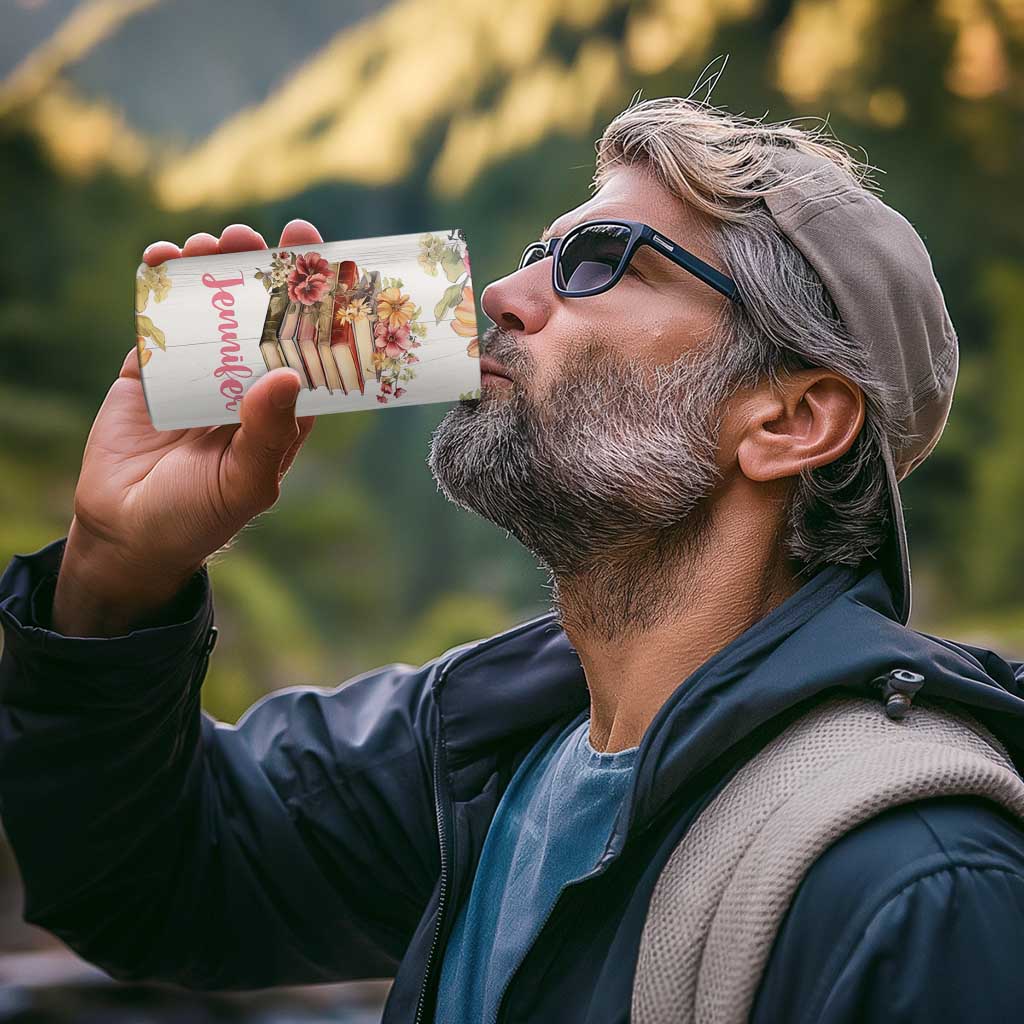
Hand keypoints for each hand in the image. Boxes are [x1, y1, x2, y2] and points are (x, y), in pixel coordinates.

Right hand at [52, 220, 321, 636]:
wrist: (127, 534)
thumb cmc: (199, 517)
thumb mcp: (244, 483)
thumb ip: (267, 433)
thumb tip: (288, 374)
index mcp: (283, 408)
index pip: (307, 345)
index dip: (315, 302)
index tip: (319, 253)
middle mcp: (246, 383)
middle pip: (260, 315)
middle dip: (260, 271)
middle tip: (255, 236)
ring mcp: (198, 373)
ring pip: (212, 308)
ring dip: (212, 269)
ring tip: (210, 243)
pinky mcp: (151, 370)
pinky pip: (159, 320)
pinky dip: (160, 286)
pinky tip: (162, 257)